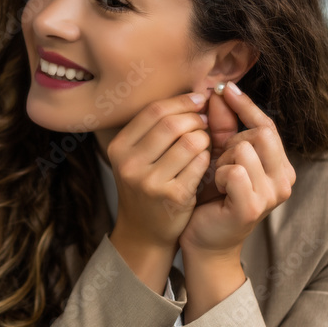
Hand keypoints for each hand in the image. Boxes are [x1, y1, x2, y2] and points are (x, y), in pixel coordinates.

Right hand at [106, 92, 210, 291]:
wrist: (145, 232)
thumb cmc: (147, 186)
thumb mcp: (138, 157)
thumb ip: (157, 128)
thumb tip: (196, 94)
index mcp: (119, 148)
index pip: (154, 111)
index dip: (182, 101)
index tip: (199, 100)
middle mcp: (129, 164)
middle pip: (172, 123)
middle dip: (196, 118)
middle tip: (205, 122)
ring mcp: (150, 182)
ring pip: (190, 141)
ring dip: (205, 138)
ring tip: (205, 142)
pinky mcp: (172, 196)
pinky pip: (200, 163)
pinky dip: (208, 158)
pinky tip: (205, 162)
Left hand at [180, 82, 294, 256]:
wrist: (203, 240)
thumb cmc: (211, 198)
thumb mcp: (219, 157)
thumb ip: (223, 127)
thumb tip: (219, 91)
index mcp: (280, 166)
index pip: (267, 125)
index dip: (245, 105)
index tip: (224, 88)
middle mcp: (284, 179)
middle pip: (258, 134)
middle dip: (230, 142)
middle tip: (217, 162)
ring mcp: (272, 195)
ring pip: (244, 150)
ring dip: (222, 161)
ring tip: (216, 179)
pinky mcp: (253, 207)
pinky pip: (234, 171)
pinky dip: (219, 175)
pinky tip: (215, 189)